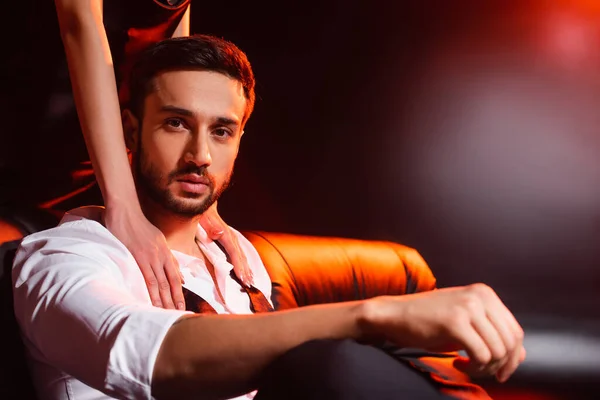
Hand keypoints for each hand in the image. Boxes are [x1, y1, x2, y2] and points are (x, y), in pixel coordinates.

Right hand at [104, 203, 184, 309]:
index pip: (175, 276)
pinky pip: (148, 278)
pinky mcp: (139, 256)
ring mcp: (151, 256)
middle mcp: (161, 255)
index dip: (179, 292)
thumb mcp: (155, 238)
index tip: (182, 305)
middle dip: (175, 300)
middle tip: (180, 315)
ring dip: (165, 300)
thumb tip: (174, 270)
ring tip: (169, 313)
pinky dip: (152, 292)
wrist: (125, 209)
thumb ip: (164, 254)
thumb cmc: (136, 223)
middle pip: (171, 282)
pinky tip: (154, 302)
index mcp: (165, 251)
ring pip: (161, 283)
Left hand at [199, 202, 252, 286]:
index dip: (238, 266)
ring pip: (241, 255)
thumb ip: (211, 225)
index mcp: (225, 234)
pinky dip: (243, 263)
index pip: (234, 253)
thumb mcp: (203, 217)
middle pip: (240, 256)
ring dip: (246, 268)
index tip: (242, 278)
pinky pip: (238, 253)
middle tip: (249, 285)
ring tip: (250, 280)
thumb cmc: (201, 213)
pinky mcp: (229, 240)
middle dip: (245, 270)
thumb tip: (219, 233)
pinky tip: (246, 269)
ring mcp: (231, 238)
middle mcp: (231, 237)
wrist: (203, 204)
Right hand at [362, 283, 524, 381]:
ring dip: (486, 367)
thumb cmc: (429, 320)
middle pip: (511, 342)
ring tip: (468, 366)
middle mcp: (480, 296)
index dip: (512, 357)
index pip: (515, 330)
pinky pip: (481, 355)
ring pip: (497, 351)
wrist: (395, 315)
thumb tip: (521, 355)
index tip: (499, 370)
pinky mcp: (455, 322)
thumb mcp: (467, 322)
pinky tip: (459, 363)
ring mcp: (468, 307)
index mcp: (485, 293)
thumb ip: (493, 333)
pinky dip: (475, 367)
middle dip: (502, 365)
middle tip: (484, 372)